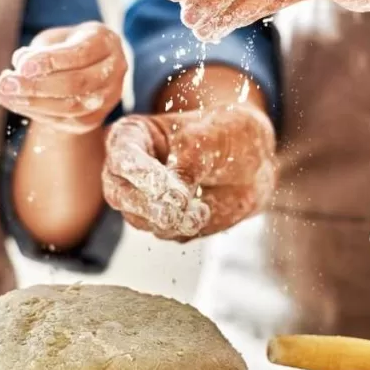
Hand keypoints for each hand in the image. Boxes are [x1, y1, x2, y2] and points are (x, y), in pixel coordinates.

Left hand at [0, 22, 125, 134]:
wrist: (88, 65)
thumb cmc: (67, 45)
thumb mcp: (55, 38)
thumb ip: (39, 50)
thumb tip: (20, 64)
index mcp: (105, 42)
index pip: (79, 54)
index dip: (50, 61)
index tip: (21, 65)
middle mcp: (115, 70)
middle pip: (77, 84)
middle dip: (37, 86)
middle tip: (6, 83)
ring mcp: (109, 97)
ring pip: (73, 107)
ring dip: (34, 103)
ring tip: (5, 95)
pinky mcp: (96, 118)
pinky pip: (68, 122)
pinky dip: (39, 114)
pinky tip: (18, 104)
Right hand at [102, 106, 275, 241]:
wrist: (251, 163)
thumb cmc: (226, 136)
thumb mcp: (210, 138)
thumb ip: (189, 164)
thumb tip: (174, 200)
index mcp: (132, 136)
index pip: (122, 156)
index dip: (141, 173)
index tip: (167, 186)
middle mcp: (127, 170)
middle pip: (119, 193)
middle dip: (149, 205)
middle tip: (179, 207)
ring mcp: (140, 199)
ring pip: (139, 219)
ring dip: (171, 219)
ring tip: (201, 209)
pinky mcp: (159, 222)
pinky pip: (163, 233)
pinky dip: (184, 227)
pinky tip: (204, 212)